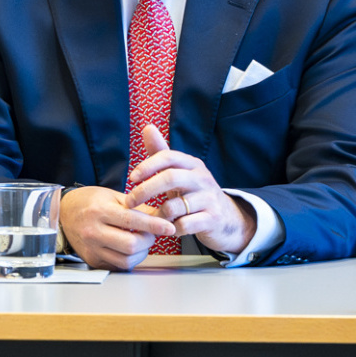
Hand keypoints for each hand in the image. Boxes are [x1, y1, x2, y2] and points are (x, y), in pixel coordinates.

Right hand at [59, 185, 175, 271]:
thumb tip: (162, 215)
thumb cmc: (89, 202)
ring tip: (140, 242)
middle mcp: (93, 231)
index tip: (169, 228)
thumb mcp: (113, 196)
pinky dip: (129, 259)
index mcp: (99, 211)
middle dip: (148, 241)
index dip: (154, 225)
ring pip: (126, 259)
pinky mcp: (92, 260)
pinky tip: (129, 249)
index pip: (132, 220)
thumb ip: (138, 206)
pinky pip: (118, 265)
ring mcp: (91, 248)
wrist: (63, 213)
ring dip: (140, 253)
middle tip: (150, 234)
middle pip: (130, 244)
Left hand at [123, 124, 257, 256]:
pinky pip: (183, 225)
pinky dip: (172, 229)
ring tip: (154, 219)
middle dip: (145, 190)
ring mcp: (209, 199)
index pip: (168, 156)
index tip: (131, 178)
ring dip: (158, 215)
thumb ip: (161, 152)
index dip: (148, 165)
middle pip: (170, 178)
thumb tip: (148, 127)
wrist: (226, 218)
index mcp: (192, 164)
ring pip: (174, 206)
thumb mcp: (179, 172)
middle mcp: (202, 178)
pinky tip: (170, 228)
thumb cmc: (194, 192)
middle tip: (129, 202)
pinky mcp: (212, 219)